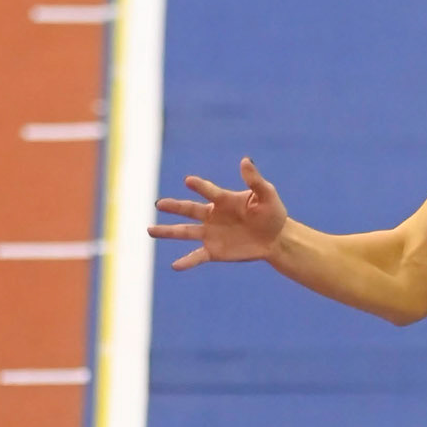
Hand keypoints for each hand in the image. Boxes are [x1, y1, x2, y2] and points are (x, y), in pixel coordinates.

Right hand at [148, 157, 287, 268]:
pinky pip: (197, 256)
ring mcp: (211, 234)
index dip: (199, 186)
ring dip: (168, 231)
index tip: (189, 181)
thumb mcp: (266, 195)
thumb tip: (245, 160)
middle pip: (188, 210)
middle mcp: (212, 216)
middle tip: (158, 203)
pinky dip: (186, 261)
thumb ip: (255, 180)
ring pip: (185, 232)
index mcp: (223, 200)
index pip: (208, 191)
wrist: (276, 238)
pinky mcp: (215, 251)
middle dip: (173, 207)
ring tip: (150, 230)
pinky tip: (175, 266)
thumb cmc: (272, 213)